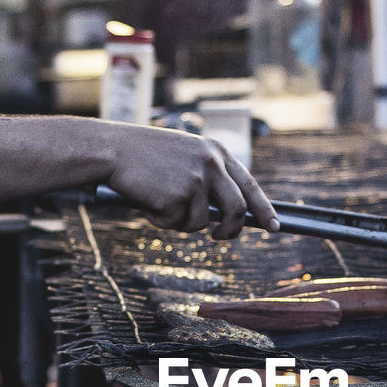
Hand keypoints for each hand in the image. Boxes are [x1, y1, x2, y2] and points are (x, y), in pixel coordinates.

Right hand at [104, 124, 278, 238]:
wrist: (112, 149)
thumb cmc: (143, 155)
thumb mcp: (184, 156)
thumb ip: (206, 179)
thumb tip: (221, 217)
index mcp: (216, 151)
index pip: (249, 185)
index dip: (263, 208)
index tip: (274, 226)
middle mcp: (211, 164)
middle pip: (237, 209)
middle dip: (231, 230)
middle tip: (220, 237)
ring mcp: (196, 180)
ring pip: (201, 223)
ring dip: (181, 223)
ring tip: (159, 203)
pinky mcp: (178, 196)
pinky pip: (176, 224)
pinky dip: (160, 221)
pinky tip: (147, 201)